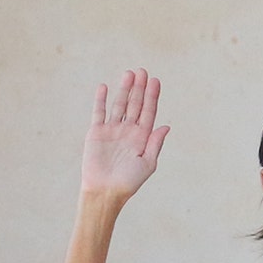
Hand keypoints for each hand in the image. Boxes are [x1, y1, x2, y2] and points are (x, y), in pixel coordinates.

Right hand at [81, 68, 170, 200]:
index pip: (149, 112)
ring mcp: (112, 130)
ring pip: (119, 105)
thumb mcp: (148, 163)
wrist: (106, 191)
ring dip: (124, 89)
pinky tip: (104, 86)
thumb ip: (155, 143)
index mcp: (143, 137)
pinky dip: (101, 100)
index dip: (152, 96)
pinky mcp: (96, 132)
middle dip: (140, 88)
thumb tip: (166, 126)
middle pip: (136, 104)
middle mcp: (128, 130)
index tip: (156, 81)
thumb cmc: (129, 181)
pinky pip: (99, 113)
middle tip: (143, 71)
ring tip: (129, 74)